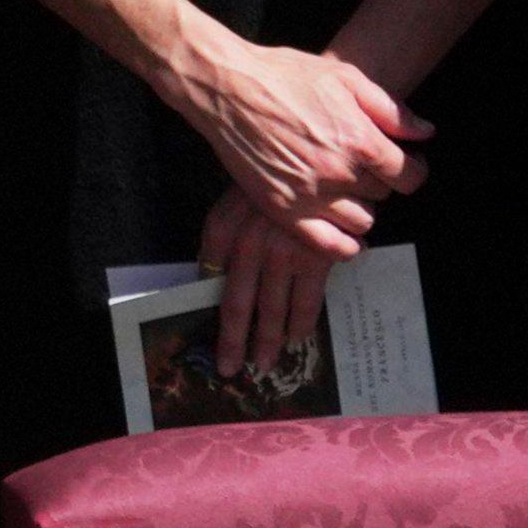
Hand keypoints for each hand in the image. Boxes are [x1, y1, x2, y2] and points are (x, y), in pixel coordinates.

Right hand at [157, 31, 428, 250]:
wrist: (225, 87)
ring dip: (357, 207)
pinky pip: (327, 244)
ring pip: (361, 220)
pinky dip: (343, 245)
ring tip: (341, 189)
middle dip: (374, 180)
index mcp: (360, 140)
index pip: (409, 176)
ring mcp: (309, 193)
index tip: (400, 164)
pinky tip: (344, 234)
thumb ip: (390, 109)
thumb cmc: (282, 75)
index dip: (409, 168)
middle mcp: (339, 171)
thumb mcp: (343, 76)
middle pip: (382, 195)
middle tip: (355, 165)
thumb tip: (426, 133)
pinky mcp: (282, 208)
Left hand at [198, 187, 338, 379]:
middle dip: (232, 340)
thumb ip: (223, 237)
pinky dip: (301, 322)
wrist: (320, 159)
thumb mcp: (237, 201)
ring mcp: (282, 253)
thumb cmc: (276, 182)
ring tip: (263, 364)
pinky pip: (307, 300)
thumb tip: (210, 275)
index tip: (208, 331)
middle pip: (235, 303)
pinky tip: (296, 339)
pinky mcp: (316, 259)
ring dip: (267, 341)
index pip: (208, 275)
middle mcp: (247, 244)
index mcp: (223, 228)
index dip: (207, 301)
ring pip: (270, 309)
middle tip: (229, 368)